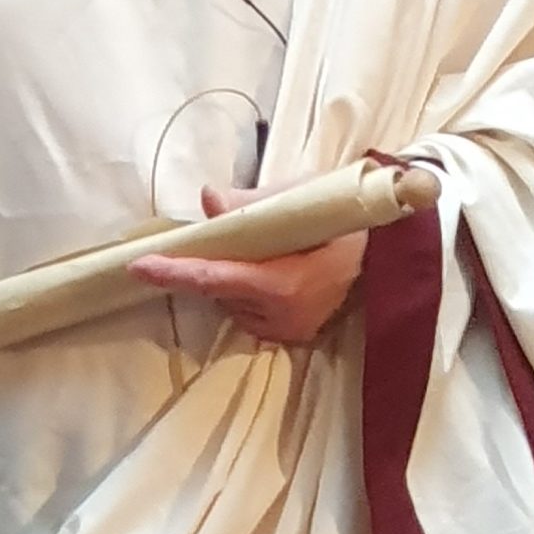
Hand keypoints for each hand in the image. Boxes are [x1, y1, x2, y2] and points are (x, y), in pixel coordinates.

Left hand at [129, 186, 366, 345]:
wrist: (393, 251)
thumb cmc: (347, 217)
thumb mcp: (303, 198)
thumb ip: (253, 203)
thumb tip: (208, 200)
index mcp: (284, 284)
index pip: (215, 279)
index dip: (174, 271)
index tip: (139, 265)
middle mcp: (284, 316)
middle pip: (218, 292)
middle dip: (208, 263)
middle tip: (215, 235)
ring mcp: (290, 330)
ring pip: (231, 304)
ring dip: (229, 279)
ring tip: (262, 250)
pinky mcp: (296, 336)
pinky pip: (251, 314)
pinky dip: (247, 292)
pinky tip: (270, 270)